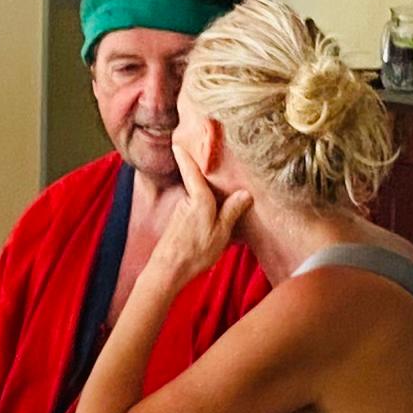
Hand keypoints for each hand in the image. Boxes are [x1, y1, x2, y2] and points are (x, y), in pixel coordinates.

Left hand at [157, 122, 251, 269]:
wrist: (167, 270)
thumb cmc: (195, 253)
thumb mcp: (221, 233)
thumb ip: (232, 212)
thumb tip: (244, 194)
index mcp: (199, 200)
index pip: (192, 172)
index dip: (185, 156)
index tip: (178, 142)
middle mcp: (187, 202)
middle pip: (199, 186)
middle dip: (210, 185)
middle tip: (225, 182)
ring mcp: (180, 213)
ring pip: (198, 202)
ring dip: (208, 206)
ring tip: (222, 218)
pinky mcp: (177, 224)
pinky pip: (194, 214)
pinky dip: (203, 218)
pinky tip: (209, 233)